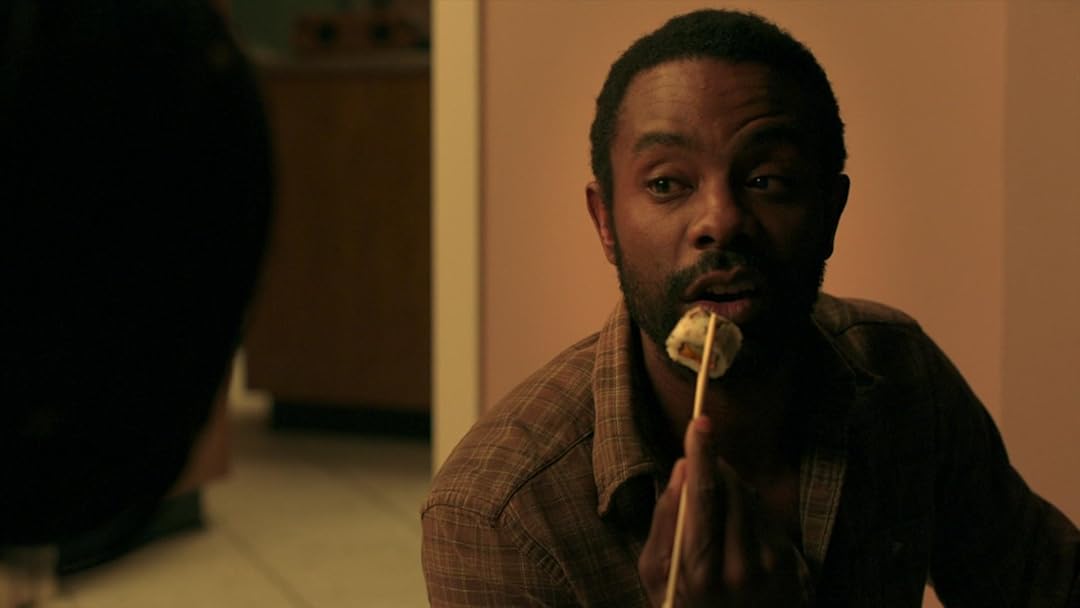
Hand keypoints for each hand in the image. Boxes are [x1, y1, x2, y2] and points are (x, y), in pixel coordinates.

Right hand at [638, 416, 805, 606]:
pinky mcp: (789, 567)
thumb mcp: (656, 573)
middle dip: (716, 467)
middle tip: (701, 464)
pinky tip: (736, 530)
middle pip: (731, 491)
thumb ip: (664, 520)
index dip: (701, 455)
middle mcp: (739, 569)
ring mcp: (769, 569)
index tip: (700, 422)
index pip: (703, 498)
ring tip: (715, 510)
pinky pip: (766, 518)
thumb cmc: (683, 606)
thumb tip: (680, 470)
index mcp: (698, 569)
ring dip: (732, 487)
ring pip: (750, 500)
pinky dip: (748, 510)